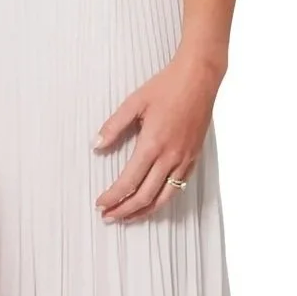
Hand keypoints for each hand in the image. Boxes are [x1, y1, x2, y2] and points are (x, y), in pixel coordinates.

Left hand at [94, 54, 220, 222]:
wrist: (199, 78)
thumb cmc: (166, 87)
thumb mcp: (133, 103)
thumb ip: (113, 126)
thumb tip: (96, 146)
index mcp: (152, 144)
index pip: (128, 181)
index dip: (113, 196)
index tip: (100, 203)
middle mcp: (170, 157)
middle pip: (145, 196)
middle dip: (124, 210)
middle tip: (108, 216)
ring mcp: (185, 159)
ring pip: (164, 197)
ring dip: (144, 211)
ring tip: (127, 217)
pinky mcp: (194, 157)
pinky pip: (178, 186)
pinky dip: (163, 200)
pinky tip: (152, 202)